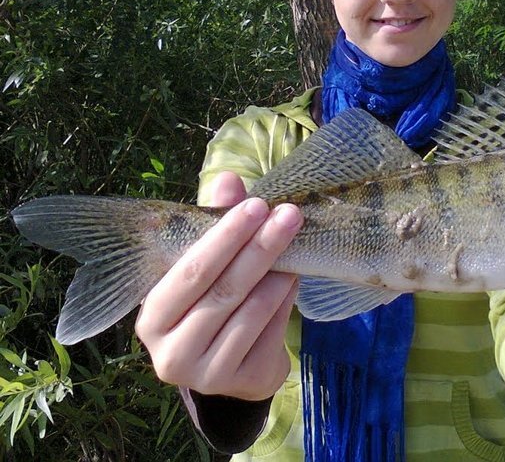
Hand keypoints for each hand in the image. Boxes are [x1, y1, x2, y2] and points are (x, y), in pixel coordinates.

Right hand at [135, 171, 302, 400]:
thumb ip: (213, 223)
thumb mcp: (206, 264)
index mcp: (152, 318)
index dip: (225, 238)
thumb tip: (228, 179)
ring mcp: (207, 374)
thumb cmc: (210, 303)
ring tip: (296, 242)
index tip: (256, 206)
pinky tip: (294, 278)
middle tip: (288, 215)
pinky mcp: (244, 383)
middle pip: (223, 292)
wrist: (232, 363)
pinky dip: (286, 300)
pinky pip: (271, 333)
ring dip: (278, 274)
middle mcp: (170, 353)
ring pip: (250, 313)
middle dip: (259, 248)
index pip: (190, 272)